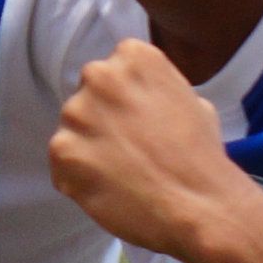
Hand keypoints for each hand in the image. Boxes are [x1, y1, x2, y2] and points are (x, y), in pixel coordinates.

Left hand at [48, 40, 262, 262]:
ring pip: (72, 130)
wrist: (198, 205)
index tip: (139, 121)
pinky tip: (107, 188)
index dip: (125, 100)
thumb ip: (155, 88)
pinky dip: (77, 178)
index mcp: (134, 57)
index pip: (114, 70)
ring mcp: (76, 113)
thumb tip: (138, 96)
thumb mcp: (192, 100)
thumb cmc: (200, 156)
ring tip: (121, 173)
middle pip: (88, 97)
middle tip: (128, 149)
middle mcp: (99, 75)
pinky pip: (62, 162)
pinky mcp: (61, 149)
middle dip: (102, 120)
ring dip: (88, 149)